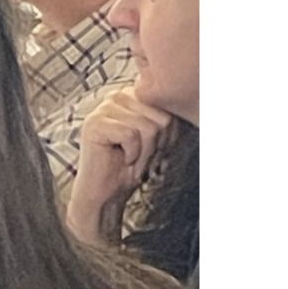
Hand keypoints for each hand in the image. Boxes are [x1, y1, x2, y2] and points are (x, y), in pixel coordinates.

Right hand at [67, 86, 173, 245]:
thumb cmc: (131, 167)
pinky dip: (132, 155)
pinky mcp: (94, 124)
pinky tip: (121, 159)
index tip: (154, 150)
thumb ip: (168, 120)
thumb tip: (193, 110)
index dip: (168, 136)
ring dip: (145, 153)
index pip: (168, 108)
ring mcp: (102, 109)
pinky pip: (130, 136)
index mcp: (133, 96)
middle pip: (161, 118)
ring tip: (132, 159)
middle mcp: (116, 97)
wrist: (107, 193)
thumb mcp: (157, 139)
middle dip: (157, 145)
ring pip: (148, 128)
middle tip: (141, 157)